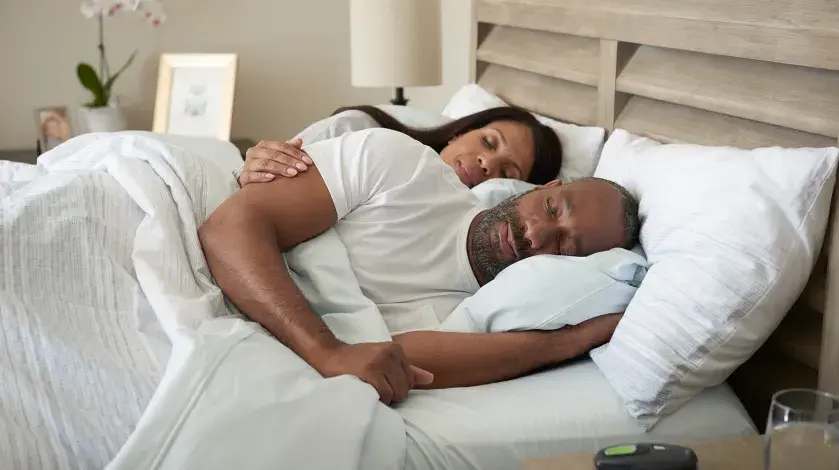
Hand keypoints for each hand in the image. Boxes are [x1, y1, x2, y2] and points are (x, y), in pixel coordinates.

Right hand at [239, 138, 312, 185]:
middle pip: (273, 154)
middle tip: (302, 168)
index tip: (307, 161)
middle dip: (290, 161)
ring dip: (279, 168)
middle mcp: (254, 152)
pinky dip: (262, 176)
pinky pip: (251, 175)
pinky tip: (272, 178)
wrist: (252, 182)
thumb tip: (299, 141)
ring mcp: (248, 164)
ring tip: (292, 173)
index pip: (281, 146)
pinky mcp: (244, 177)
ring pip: (264, 164)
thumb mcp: (279, 157)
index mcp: (264, 145)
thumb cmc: (268, 168)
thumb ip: (288, 149)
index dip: (295, 153)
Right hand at [311, 342, 433, 404]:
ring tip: (370, 389)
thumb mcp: (384, 359)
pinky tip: (367, 392)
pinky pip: (385, 395)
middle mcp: (391, 353)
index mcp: (396, 350)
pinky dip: (377, 399)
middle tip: (374, 387)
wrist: (330, 356)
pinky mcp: (370, 372)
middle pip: (405, 388)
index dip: (396, 386)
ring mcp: (380, 362)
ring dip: (384, 398)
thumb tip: (430, 379)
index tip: (381, 381)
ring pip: (397, 393)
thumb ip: (408, 369)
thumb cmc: (357, 360)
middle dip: (392, 393)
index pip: (410, 380)